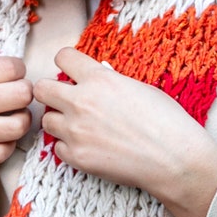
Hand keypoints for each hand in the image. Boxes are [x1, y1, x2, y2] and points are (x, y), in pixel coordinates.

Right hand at [0, 37, 32, 216]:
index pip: (11, 66)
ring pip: (18, 124)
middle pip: (22, 92)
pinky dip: (6, 146)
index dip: (17, 71)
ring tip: (9, 119)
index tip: (9, 77)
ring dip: (20, 121)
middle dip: (24, 94)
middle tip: (14, 99)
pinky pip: (4, 152)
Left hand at [34, 48, 216, 216]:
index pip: (62, 57)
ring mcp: (76, 131)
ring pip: (46, 120)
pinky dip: (69, 148)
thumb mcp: (140, 87)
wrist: (175, 159)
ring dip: (60, 122)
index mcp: (99, 78)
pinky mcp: (77, 157)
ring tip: (81, 128)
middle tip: (66, 101)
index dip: (66, 63)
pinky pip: (58, 148)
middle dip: (52, 93)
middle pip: (41, 89)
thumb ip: (110, 81)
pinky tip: (89, 148)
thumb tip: (97, 76)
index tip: (71, 71)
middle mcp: (81, 102)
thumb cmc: (167, 121)